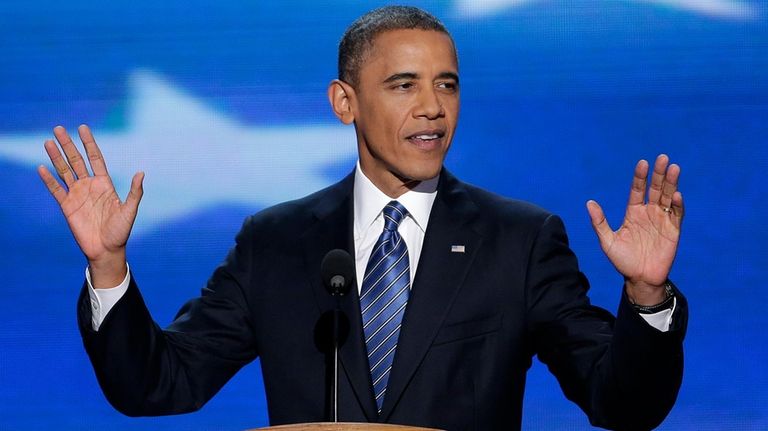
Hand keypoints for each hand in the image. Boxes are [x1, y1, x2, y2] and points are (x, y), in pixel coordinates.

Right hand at [38, 125, 143, 287]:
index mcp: (105, 184)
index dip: (89, 143)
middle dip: (68, 144)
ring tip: (48, 142)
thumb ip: (135, 192)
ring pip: (64, 171)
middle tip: (58, 128)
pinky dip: (49, 179)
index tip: (82, 128)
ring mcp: (77, 195)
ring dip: (56, 157)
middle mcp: (89, 186)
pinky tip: (41, 167)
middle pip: (76, 160)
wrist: (107, 250)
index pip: (95, 158)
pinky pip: (56, 190)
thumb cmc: (121, 231)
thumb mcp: (130, 210)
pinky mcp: (67, 206)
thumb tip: (141, 173)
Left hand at [586, 155, 683, 304]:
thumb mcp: (607, 241)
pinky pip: (676, 215)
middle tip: (663, 158)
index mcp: (633, 212)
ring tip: (674, 168)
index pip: (638, 190)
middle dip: (659, 174)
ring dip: (671, 184)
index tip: (643, 163)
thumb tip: (589, 202)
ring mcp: (662, 220)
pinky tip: (677, 195)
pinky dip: (677, 205)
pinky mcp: (673, 231)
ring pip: (668, 198)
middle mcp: (649, 213)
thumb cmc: (622, 260)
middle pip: (655, 189)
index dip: (640, 177)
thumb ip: (600, 222)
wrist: (639, 279)